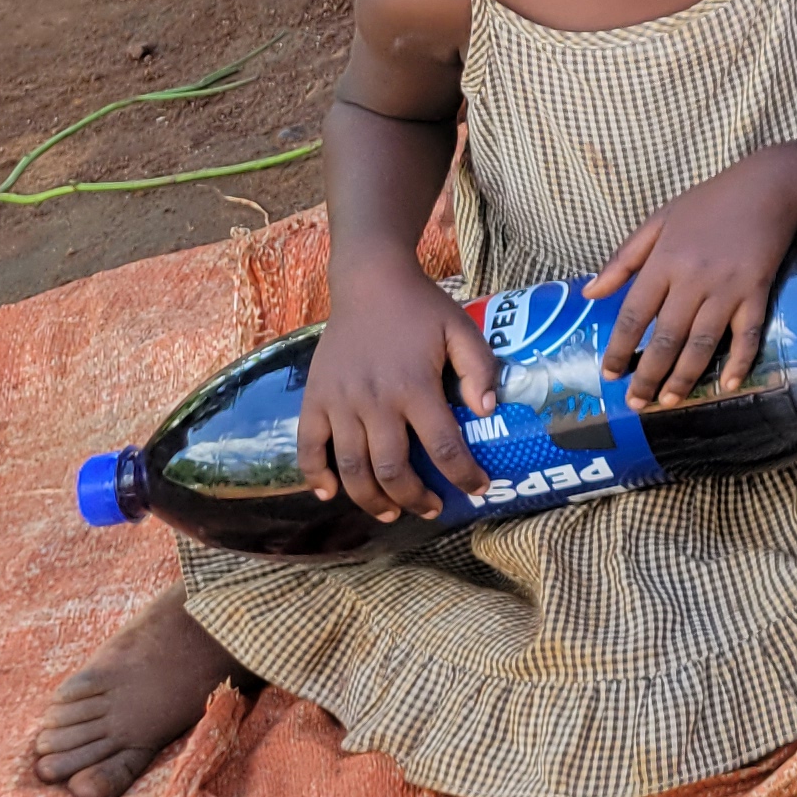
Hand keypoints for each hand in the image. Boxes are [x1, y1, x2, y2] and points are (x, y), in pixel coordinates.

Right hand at [298, 257, 499, 518]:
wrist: (369, 282)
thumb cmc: (421, 309)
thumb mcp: (462, 329)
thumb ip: (479, 369)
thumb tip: (488, 411)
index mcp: (415, 386)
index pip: (443, 447)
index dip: (462, 475)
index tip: (478, 490)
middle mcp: (374, 401)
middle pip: (392, 469)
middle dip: (414, 498)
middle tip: (431, 510)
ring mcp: (339, 403)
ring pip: (352, 468)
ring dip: (371, 499)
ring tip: (389, 514)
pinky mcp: (314, 400)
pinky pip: (308, 448)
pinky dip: (316, 476)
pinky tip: (331, 493)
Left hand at [590, 149, 796, 404]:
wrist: (767, 188)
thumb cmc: (709, 202)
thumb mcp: (658, 221)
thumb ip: (624, 258)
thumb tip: (590, 293)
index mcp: (664, 261)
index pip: (635, 315)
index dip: (620, 348)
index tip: (610, 374)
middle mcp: (693, 280)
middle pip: (667, 338)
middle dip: (648, 375)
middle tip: (636, 403)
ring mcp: (728, 288)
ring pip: (702, 344)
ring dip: (684, 378)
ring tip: (669, 401)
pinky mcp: (757, 292)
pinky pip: (747, 334)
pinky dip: (739, 361)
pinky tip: (729, 384)